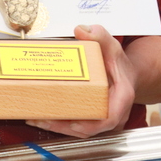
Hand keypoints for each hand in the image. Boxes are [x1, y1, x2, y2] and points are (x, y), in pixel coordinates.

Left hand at [27, 24, 135, 138]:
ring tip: (36, 119)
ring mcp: (103, 117)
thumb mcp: (111, 45)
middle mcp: (114, 111)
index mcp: (121, 97)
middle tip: (42, 119)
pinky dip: (60, 124)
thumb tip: (81, 31)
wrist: (124, 71)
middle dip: (64, 126)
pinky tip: (42, 117)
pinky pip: (77, 124)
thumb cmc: (118, 62)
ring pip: (81, 129)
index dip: (91, 124)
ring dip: (58, 128)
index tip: (72, 122)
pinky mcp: (93, 118)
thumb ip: (98, 35)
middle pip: (89, 128)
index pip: (109, 117)